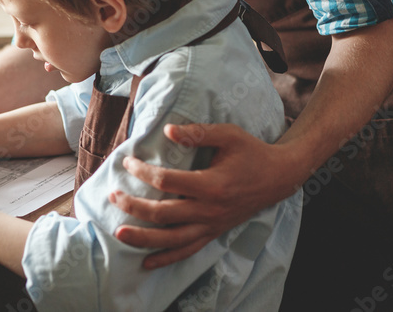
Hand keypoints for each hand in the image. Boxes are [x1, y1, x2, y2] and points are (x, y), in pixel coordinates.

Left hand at [109, 123, 293, 268]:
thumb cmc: (251, 152)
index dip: (143, 172)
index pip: (167, 182)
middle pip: (164, 214)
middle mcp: (210, 210)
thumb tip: (168, 130)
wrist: (278, 177)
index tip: (128, 162)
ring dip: (144, 238)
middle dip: (134, 206)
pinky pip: (188, 250)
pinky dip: (167, 257)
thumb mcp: (228, 134)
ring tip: (119, 233)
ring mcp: (211, 225)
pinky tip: (146, 261)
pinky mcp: (213, 233)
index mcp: (211, 184)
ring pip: (173, 238)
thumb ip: (198, 133)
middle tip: (113, 196)